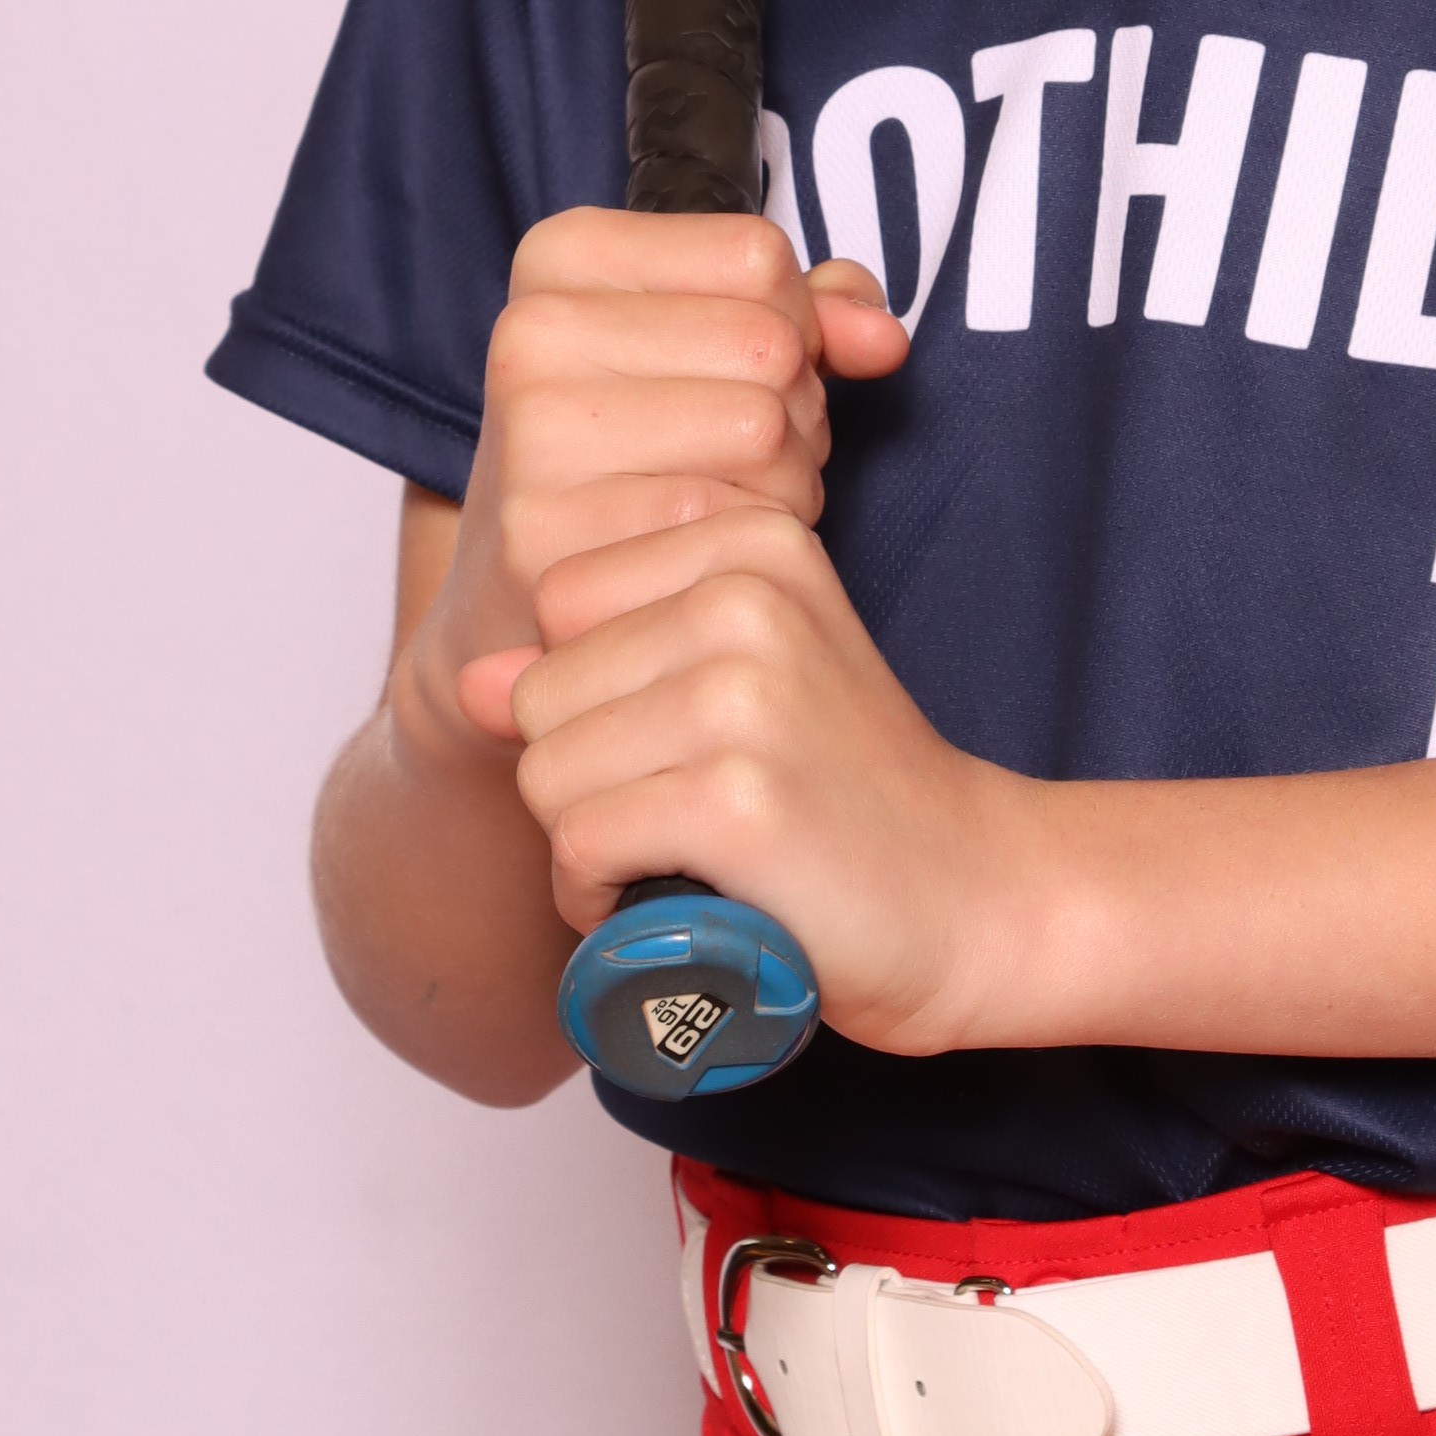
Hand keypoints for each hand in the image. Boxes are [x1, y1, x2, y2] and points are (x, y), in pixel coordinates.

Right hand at [399, 205, 905, 777]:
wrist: (514, 599)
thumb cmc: (629, 455)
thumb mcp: (700, 349)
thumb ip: (805, 314)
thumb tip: (883, 340)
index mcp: (561, 258)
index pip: (758, 255)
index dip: (791, 320)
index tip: (736, 369)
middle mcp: (531, 333)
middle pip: (768, 342)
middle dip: (795, 405)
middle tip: (741, 452)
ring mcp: (533, 436)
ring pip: (763, 429)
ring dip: (784, 477)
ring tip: (725, 497)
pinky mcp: (552, 538)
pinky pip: (727, 521)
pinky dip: (745, 542)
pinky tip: (700, 551)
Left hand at [461, 492, 1039, 1058]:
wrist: (968, 895)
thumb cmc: (841, 791)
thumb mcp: (729, 689)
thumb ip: (603, 662)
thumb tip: (467, 679)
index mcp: (751, 537)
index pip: (557, 595)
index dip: (590, 690)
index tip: (680, 732)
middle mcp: (749, 594)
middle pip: (539, 688)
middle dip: (582, 772)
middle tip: (680, 809)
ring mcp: (746, 692)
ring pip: (546, 771)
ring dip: (588, 842)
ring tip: (680, 853)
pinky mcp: (737, 797)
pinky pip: (579, 845)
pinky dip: (602, 897)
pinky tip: (674, 897)